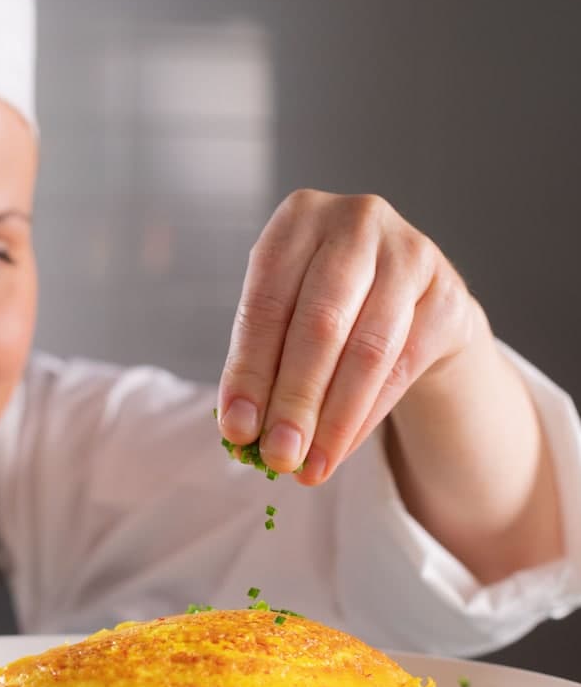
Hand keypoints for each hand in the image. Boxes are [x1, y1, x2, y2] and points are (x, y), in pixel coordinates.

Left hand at [218, 189, 476, 484]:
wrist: (407, 294)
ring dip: (333, 419)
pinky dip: (365, 417)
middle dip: (294, 401)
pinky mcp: (449, 294)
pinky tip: (339, 450)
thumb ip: (261, 362)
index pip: (266, 304)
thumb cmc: (324, 303)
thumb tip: (240, 429)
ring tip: (308, 467)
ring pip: (367, 350)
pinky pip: (402, 367)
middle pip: (320, 325)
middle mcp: (356, 223)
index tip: (236, 429)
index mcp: (297, 219)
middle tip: (277, 458)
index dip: (249, 372)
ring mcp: (410, 253)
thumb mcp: (282, 315)